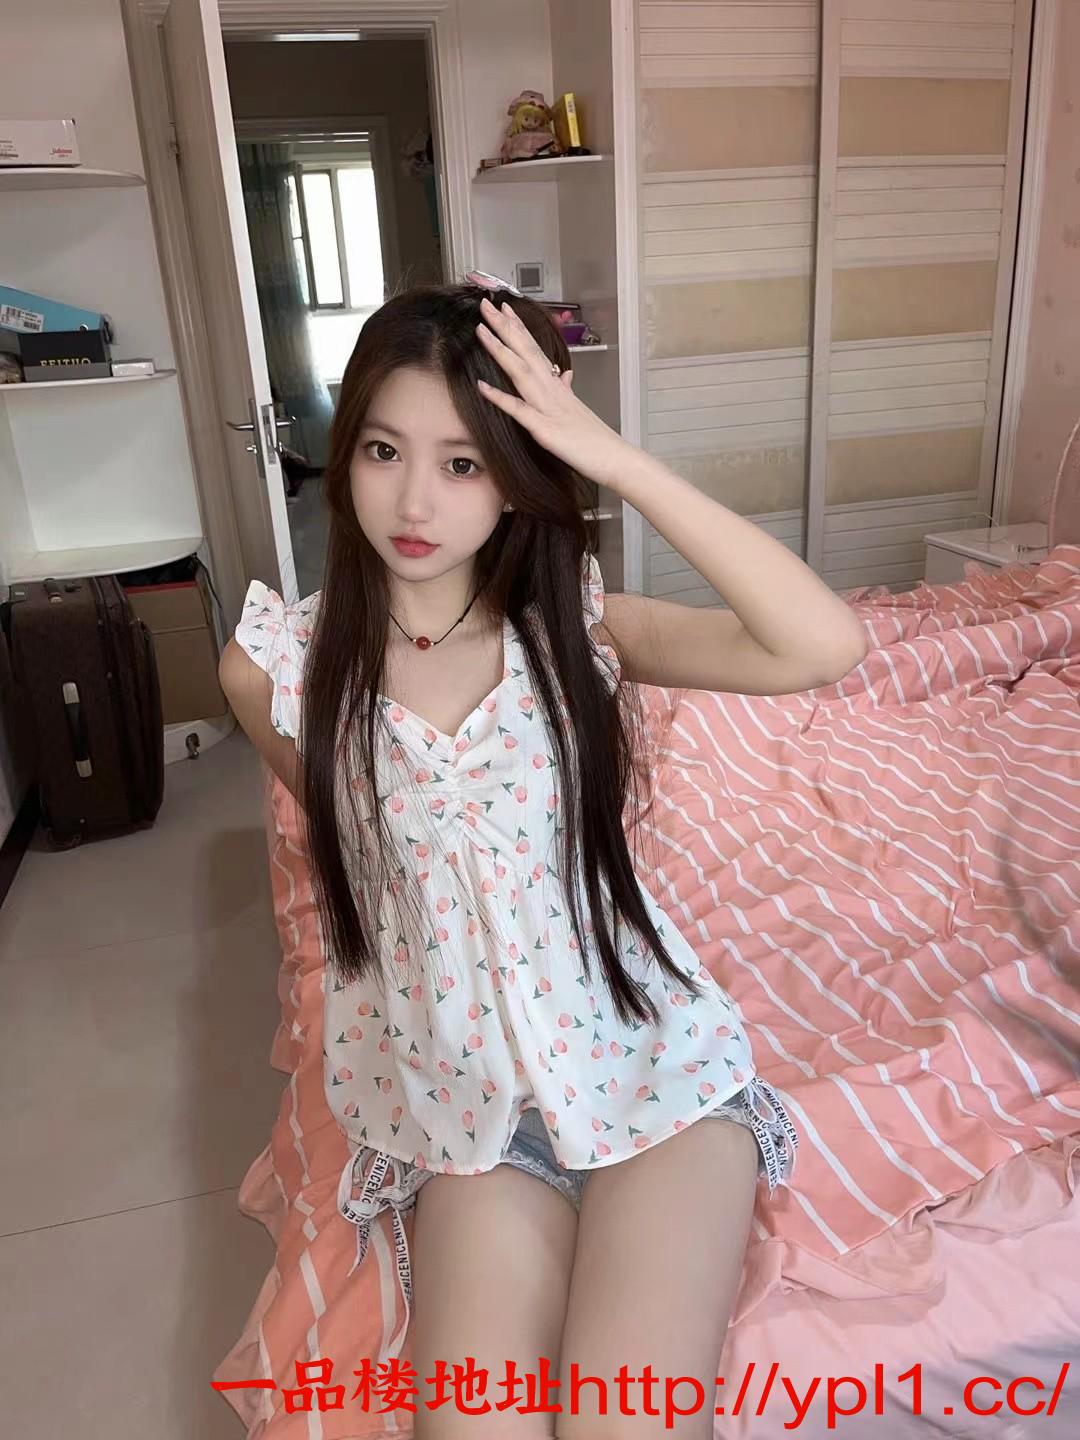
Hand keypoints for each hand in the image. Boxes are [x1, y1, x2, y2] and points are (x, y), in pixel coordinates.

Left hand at [474, 297, 632, 489]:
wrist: (616, 459)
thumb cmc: (598, 441)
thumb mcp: (579, 411)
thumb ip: (568, 392)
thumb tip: (565, 376)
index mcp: (558, 387)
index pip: (535, 351)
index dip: (518, 329)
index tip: (505, 310)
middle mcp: (552, 391)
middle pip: (526, 352)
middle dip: (505, 327)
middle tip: (487, 304)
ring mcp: (548, 408)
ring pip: (521, 372)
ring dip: (500, 350)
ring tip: (481, 330)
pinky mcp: (545, 430)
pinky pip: (519, 410)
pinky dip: (500, 398)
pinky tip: (481, 386)